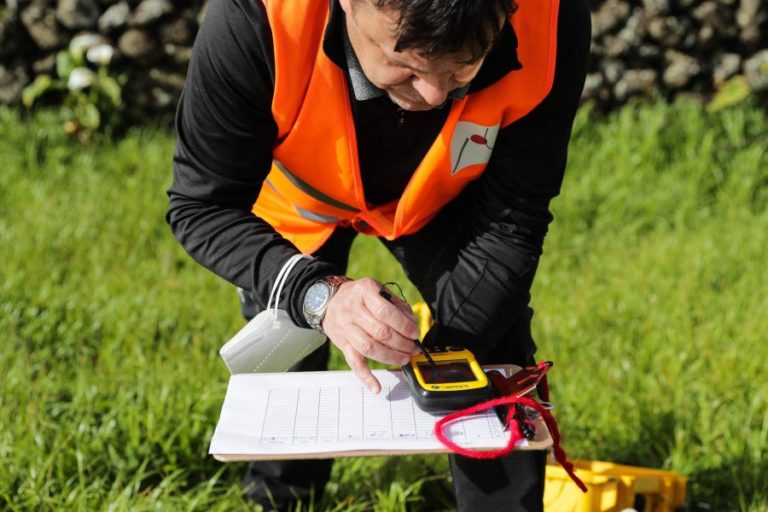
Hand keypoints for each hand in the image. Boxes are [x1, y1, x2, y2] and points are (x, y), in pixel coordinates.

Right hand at [322, 277, 420, 392]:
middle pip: (379, 332)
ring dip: (390, 357)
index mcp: (364, 292)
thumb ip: (396, 305)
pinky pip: (354, 363)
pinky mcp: (342, 344)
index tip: (415, 333)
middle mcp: (352, 310)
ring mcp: (345, 328)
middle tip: (413, 348)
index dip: (403, 325)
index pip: (385, 312)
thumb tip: (412, 324)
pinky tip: (376, 387)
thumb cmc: (358, 296)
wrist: (328, 301)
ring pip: (369, 348)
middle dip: (401, 343)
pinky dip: (366, 377)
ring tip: (404, 359)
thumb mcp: (377, 289)